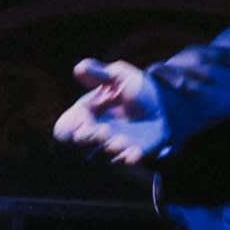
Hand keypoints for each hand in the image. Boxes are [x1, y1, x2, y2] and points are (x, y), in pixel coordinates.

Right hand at [51, 58, 167, 168]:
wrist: (164, 100)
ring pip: (103, 156)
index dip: (69, 129)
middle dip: (89, 140)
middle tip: (101, 130)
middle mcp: (96, 132)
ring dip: (109, 148)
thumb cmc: (134, 87)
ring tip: (120, 139)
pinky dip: (129, 158)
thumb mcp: (118, 76)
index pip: (65, 130)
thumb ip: (98, 74)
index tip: (82, 121)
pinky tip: (134, 152)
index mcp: (85, 115)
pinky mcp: (134, 151)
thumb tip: (78, 69)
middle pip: (81, 146)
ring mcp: (114, 144)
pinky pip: (127, 160)